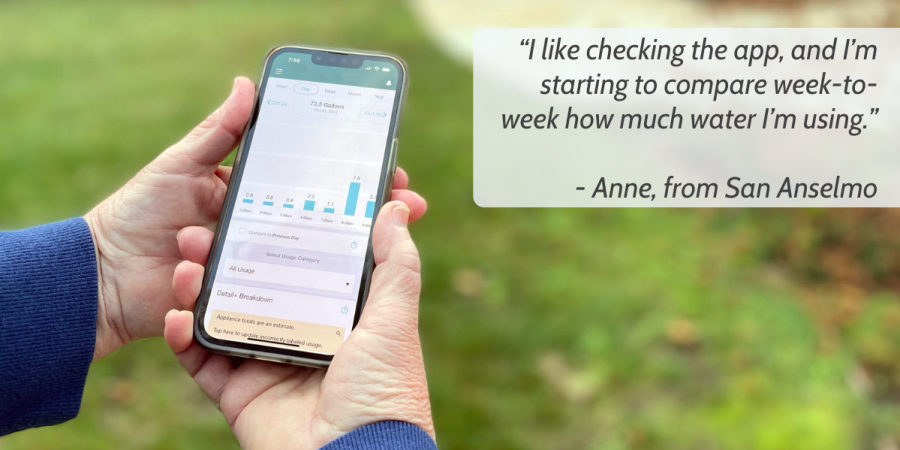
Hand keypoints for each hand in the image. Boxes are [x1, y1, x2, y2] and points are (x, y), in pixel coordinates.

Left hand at [84, 77, 425, 358]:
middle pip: (326, 224)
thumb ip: (218, 132)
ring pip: (310, 261)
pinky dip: (302, 295)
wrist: (105, 276)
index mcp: (252, 196)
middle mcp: (262, 231)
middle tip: (405, 208)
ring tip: (361, 240)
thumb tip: (247, 84)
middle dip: (368, 217)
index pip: (314, 184)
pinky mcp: (247, 300)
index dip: (355, 180)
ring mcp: (257, 267)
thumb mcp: (180, 165)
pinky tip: (326, 288)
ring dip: (339, 252)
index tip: (393, 174)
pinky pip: (278, 297)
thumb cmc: (139, 213)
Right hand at [164, 200, 432, 448]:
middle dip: (227, 256)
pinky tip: (176, 314)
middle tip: (204, 228)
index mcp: (338, 316)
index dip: (281, 234)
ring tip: (186, 260)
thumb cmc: (385, 390)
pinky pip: (202, 362)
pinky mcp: (240, 394)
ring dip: (198, 287)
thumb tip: (396, 208)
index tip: (259, 202)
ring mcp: (268, 365)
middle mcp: (301, 335)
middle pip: (255, 286)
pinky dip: (184, 338)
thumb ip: (395, 264)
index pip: (304, 265)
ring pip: (223, 316)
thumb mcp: (394, 319)